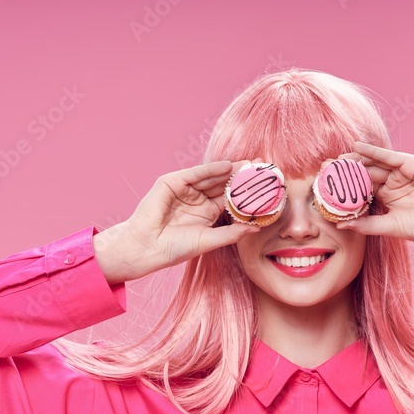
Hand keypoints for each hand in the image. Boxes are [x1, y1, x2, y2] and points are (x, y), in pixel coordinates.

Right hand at [95, 160, 259, 282]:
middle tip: (262, 169)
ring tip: (249, 165)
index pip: (230, 198)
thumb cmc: (175, 248)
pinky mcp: (171, 182)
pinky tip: (226, 167)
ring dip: (230, 171)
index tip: (266, 187)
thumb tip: (255, 228)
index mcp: (207, 213)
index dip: (246, 192)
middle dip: (241, 177)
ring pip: (211, 177)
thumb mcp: (209, 240)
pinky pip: (194, 174)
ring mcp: (185, 189)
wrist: (147, 248)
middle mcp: (198, 199)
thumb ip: (232, 234)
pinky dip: (210, 169)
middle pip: (223, 184)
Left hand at [333, 142, 413, 256]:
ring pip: (375, 163)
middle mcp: (394, 182)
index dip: (345, 185)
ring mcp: (403, 172)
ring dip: (355, 159)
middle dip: (346, 170)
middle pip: (365, 172)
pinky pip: (389, 156)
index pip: (362, 187)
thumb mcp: (388, 226)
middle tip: (324, 168)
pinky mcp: (413, 164)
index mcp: (388, 196)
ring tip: (336, 159)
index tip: (324, 185)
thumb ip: (365, 224)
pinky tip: (357, 147)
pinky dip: (373, 151)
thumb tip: (339, 225)